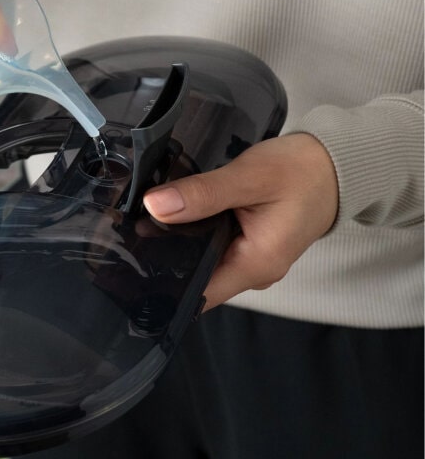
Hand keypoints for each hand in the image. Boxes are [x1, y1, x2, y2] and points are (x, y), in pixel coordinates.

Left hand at [143, 134, 338, 309]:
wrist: (336, 165)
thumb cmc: (301, 171)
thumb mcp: (250, 177)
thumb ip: (204, 193)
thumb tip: (155, 205)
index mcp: (256, 265)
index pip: (196, 293)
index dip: (160, 283)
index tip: (127, 263)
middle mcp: (253, 272)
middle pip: (195, 279)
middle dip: (161, 261)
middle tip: (123, 237)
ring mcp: (251, 261)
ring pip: (202, 263)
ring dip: (176, 246)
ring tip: (137, 225)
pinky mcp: (247, 246)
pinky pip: (211, 249)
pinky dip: (192, 235)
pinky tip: (169, 218)